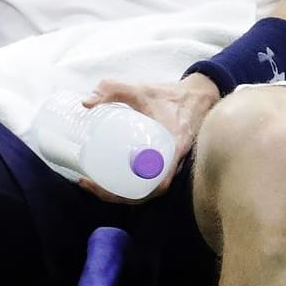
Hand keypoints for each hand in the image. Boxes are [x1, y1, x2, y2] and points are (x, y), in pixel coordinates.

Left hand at [78, 73, 220, 203]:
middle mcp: (175, 164)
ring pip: (148, 191)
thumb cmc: (170, 95)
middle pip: (146, 194)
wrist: (199, 95)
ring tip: (96, 183)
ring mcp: (172, 166)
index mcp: (173, 150)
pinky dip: (133, 185)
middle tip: (88, 184)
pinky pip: (151, 182)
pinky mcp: (168, 163)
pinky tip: (114, 177)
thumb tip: (86, 103)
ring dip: (123, 194)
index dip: (124, 193)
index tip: (96, 184)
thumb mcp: (139, 90)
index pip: (153, 186)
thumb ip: (111, 89)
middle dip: (115, 196)